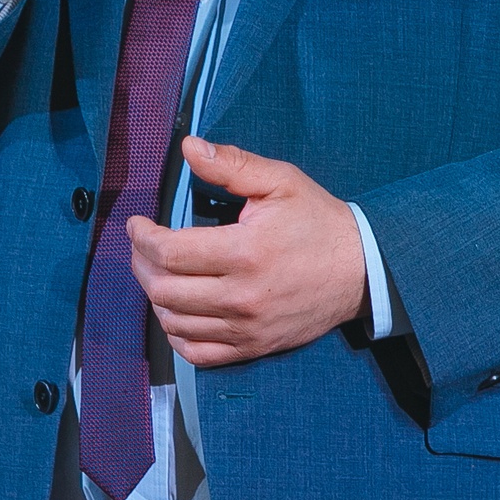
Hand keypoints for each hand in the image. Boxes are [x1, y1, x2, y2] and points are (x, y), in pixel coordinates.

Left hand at [128, 136, 366, 367]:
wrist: (362, 270)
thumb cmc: (319, 222)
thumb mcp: (280, 181)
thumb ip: (231, 164)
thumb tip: (189, 148)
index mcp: (244, 252)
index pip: (169, 253)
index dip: (142, 238)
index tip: (137, 224)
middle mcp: (241, 296)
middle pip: (164, 290)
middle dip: (141, 264)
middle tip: (142, 246)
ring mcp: (246, 327)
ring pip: (175, 322)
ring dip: (155, 296)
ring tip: (157, 272)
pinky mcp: (253, 346)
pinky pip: (198, 352)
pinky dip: (176, 334)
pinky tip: (177, 310)